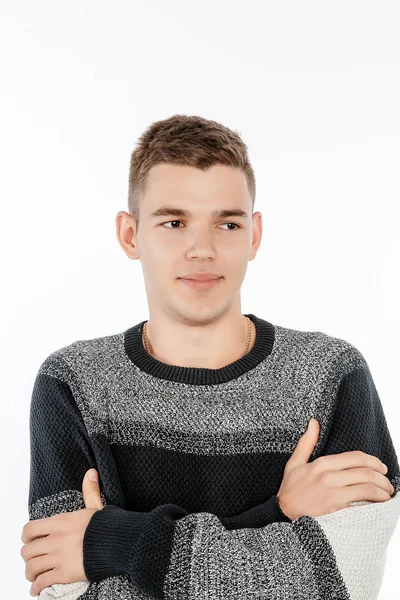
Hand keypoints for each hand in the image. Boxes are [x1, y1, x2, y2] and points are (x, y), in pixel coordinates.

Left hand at [21, 469, 103, 596]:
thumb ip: (90, 491)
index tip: (30, 540)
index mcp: (62, 522)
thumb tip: (91, 472)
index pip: (30, 529)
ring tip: (34, 575)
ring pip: (31, 567)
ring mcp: (59, 557)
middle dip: (29, 556)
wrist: (120, 544)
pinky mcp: (64, 574)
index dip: (26, 537)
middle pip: (27, 550)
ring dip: (31, 573)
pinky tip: (38, 588)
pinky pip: (42, 583)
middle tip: (34, 559)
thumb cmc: (109, 527)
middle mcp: (56, 539)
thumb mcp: (97, 507)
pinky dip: (37, 588)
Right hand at [276, 419, 394, 520]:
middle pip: (365, 472)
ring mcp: (333, 494)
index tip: (381, 467)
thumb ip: (306, 442)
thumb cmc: (290, 490)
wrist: (282, 515)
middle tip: (388, 483)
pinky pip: (361, 504)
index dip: (374, 461)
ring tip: (387, 495)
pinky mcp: (335, 509)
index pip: (356, 458)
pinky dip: (374, 504)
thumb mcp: (294, 463)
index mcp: (322, 464)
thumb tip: (314, 422)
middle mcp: (329, 477)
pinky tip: (379, 505)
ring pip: (367, 488)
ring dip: (383, 491)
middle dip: (383, 478)